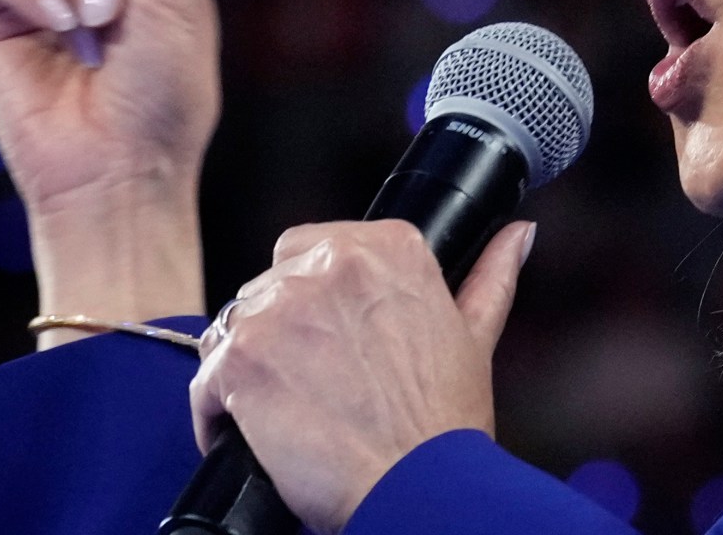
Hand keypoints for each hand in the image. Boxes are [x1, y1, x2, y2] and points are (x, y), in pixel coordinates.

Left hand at [192, 219, 535, 532]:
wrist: (414, 487)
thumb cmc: (443, 423)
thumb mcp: (475, 337)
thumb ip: (491, 277)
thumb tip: (517, 236)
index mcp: (388, 248)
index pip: (310, 246)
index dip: (312, 297)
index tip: (326, 337)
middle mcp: (329, 265)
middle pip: (267, 285)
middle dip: (279, 330)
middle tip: (311, 381)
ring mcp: (278, 310)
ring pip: (231, 327)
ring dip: (248, 367)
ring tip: (286, 411)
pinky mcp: (238, 359)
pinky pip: (205, 379)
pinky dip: (219, 412)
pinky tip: (258, 436)